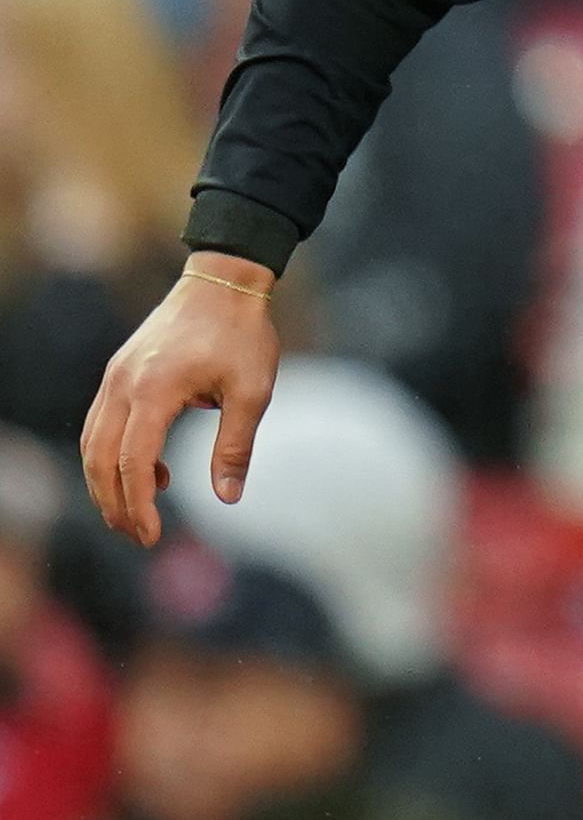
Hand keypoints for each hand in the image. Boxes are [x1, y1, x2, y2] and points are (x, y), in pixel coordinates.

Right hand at [79, 257, 283, 548]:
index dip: (138, 504)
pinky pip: (100, 425)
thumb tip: (228, 498)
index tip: (153, 536)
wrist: (223, 282)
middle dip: (114, 504)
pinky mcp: (117, 374)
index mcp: (154, 389)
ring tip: (137, 513)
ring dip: (107, 483)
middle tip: (139, 536)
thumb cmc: (243, 335)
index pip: (133, 461)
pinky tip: (151, 472)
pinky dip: (114, 456)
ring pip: (93, 444)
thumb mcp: (253, 392)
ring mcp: (114, 378)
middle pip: (100, 459)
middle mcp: (123, 385)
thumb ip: (236, 446)